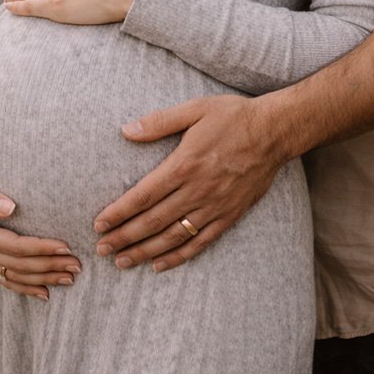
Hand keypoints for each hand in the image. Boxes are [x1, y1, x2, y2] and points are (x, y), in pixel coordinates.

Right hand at [0, 174, 80, 299]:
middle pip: (21, 265)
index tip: (66, 247)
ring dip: (44, 279)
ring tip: (70, 278)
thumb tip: (12, 207)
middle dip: (51, 266)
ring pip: (16, 277)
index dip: (43, 248)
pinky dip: (26, 288)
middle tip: (78, 265)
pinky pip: (5, 280)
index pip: (17, 246)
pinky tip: (45, 293)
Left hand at [92, 93, 283, 271]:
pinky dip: (179, 257)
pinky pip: (200, 242)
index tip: (98, 224)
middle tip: (101, 250)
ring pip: (174, 236)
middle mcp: (198, 190)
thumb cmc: (232, 116)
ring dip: (145, 251)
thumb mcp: (195, 108)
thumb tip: (126, 130)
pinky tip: (159, 265)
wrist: (274, 131)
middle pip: (153, 221)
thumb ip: (159, 122)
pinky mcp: (230, 215)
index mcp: (185, 164)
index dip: (119, 212)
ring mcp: (215, 206)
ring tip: (122, 262)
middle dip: (124, 237)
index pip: (144, 195)